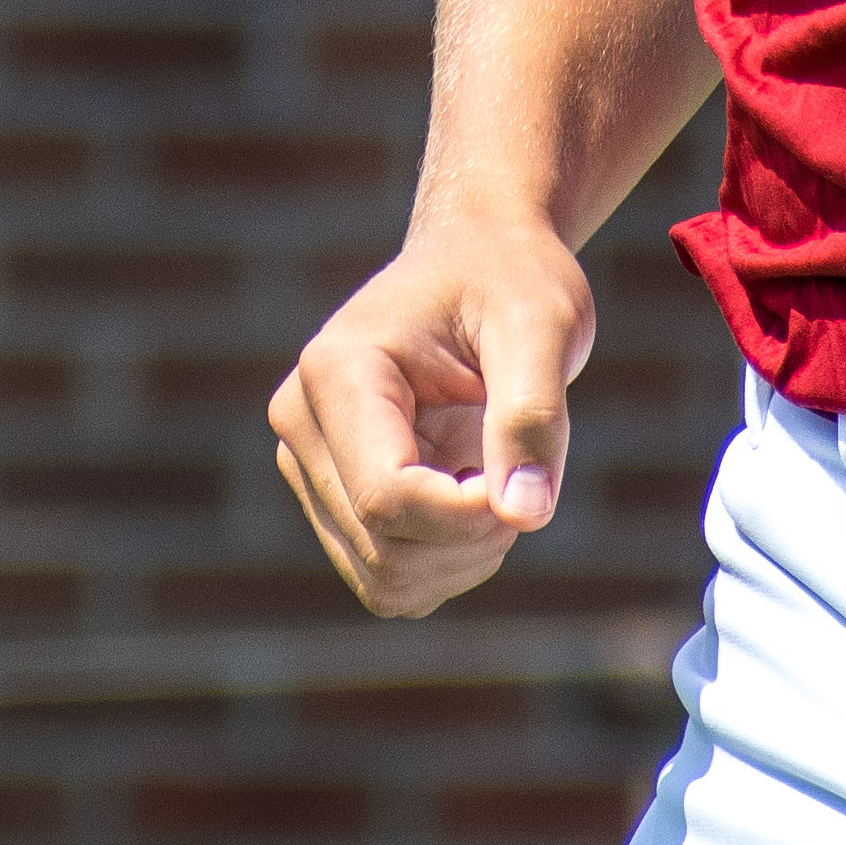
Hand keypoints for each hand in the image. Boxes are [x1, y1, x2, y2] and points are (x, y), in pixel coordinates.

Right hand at [267, 210, 599, 617]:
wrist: (482, 262)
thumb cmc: (511, 281)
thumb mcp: (542, 327)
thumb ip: (533, 416)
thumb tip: (525, 514)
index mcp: (335, 371)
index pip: (387, 496)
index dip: (470, 514)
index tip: (529, 476)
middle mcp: (303, 423)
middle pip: (386, 548)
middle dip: (474, 536)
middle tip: (526, 470)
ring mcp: (310, 467)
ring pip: (385, 580)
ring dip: (465, 558)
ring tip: (501, 479)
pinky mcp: (333, 501)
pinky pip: (390, 582)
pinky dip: (450, 565)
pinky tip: (477, 498)